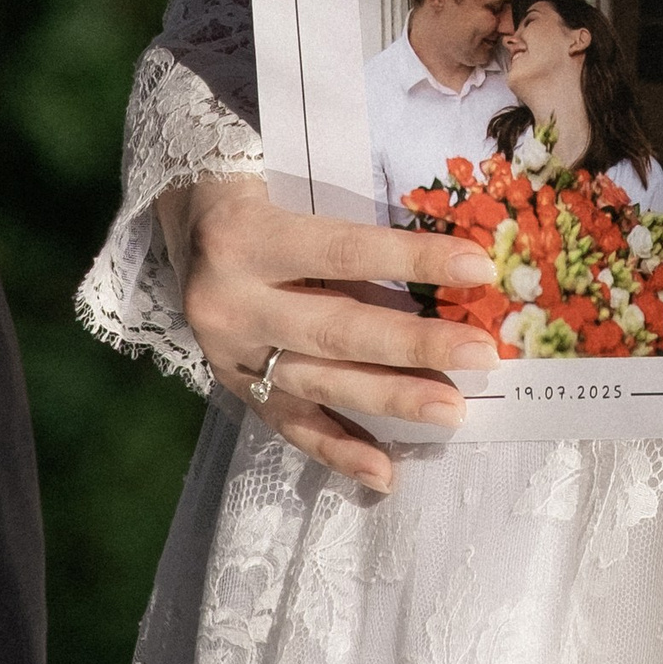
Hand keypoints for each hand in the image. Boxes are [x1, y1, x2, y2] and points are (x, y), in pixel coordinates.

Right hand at [162, 173, 499, 491]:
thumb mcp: (293, 191)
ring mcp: (229, 355)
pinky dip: (340, 452)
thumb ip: (351, 231)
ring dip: (391, 400)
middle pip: (336, 329)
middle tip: (481, 354)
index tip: (480, 266)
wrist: (181, 224)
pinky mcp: (234, 390)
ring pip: (319, 384)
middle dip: (415, 345)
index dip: (413, 258)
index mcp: (245, 236)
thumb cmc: (257, 192)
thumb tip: (447, 263)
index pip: (344, 250)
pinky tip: (386, 472)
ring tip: (452, 410)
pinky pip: (291, 427)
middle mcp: (231, 302)